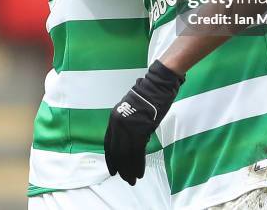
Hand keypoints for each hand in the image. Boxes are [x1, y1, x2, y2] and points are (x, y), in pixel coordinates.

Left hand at [104, 60, 183, 185]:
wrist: (157, 86)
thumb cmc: (148, 97)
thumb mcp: (132, 112)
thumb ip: (128, 127)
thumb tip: (133, 145)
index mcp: (114, 119)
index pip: (109, 144)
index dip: (111, 159)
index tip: (114, 171)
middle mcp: (117, 124)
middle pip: (117, 151)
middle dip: (121, 167)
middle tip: (126, 179)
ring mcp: (128, 127)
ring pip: (126, 154)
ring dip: (130, 169)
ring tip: (133, 179)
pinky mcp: (139, 130)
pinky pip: (137, 152)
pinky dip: (138, 164)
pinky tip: (140, 172)